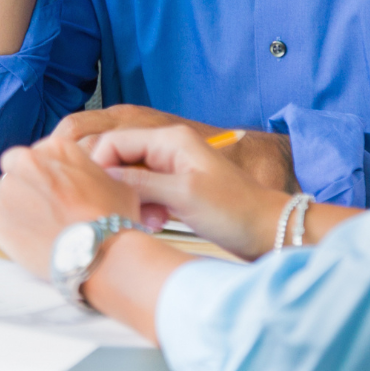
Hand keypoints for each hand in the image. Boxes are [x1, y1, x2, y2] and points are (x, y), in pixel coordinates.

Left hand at [0, 134, 140, 280]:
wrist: (101, 253)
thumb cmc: (113, 219)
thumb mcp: (114, 182)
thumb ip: (89, 173)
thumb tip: (85, 181)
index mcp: (56, 148)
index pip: (38, 154)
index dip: (44, 174)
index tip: (53, 191)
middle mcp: (26, 163)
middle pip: (15, 169)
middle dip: (25, 186)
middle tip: (44, 209)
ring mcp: (8, 191)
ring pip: (5, 197)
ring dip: (18, 210)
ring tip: (42, 231)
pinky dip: (11, 234)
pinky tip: (33, 244)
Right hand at [76, 122, 290, 257]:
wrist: (268, 231)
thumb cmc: (235, 211)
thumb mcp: (182, 194)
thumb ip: (137, 182)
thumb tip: (100, 177)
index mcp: (169, 139)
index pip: (113, 142)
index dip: (100, 168)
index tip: (101, 197)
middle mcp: (168, 148)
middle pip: (119, 160)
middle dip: (117, 187)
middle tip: (128, 211)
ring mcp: (171, 168)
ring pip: (129, 180)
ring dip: (131, 201)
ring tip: (149, 221)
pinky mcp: (175, 188)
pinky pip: (143, 194)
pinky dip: (143, 209)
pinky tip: (157, 223)